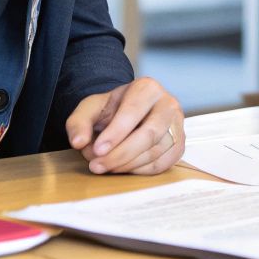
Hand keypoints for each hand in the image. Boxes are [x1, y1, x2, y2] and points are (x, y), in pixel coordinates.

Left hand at [65, 77, 184, 174]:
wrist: (129, 113)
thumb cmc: (112, 110)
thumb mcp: (91, 108)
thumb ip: (79, 122)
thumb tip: (79, 142)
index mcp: (147, 88)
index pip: (133, 111)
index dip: (115, 133)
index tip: (97, 150)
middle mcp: (168, 103)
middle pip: (149, 134)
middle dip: (121, 154)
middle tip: (97, 166)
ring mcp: (177, 125)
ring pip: (156, 151)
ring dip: (128, 165)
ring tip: (105, 167)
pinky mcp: (179, 145)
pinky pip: (163, 164)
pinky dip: (141, 171)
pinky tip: (123, 168)